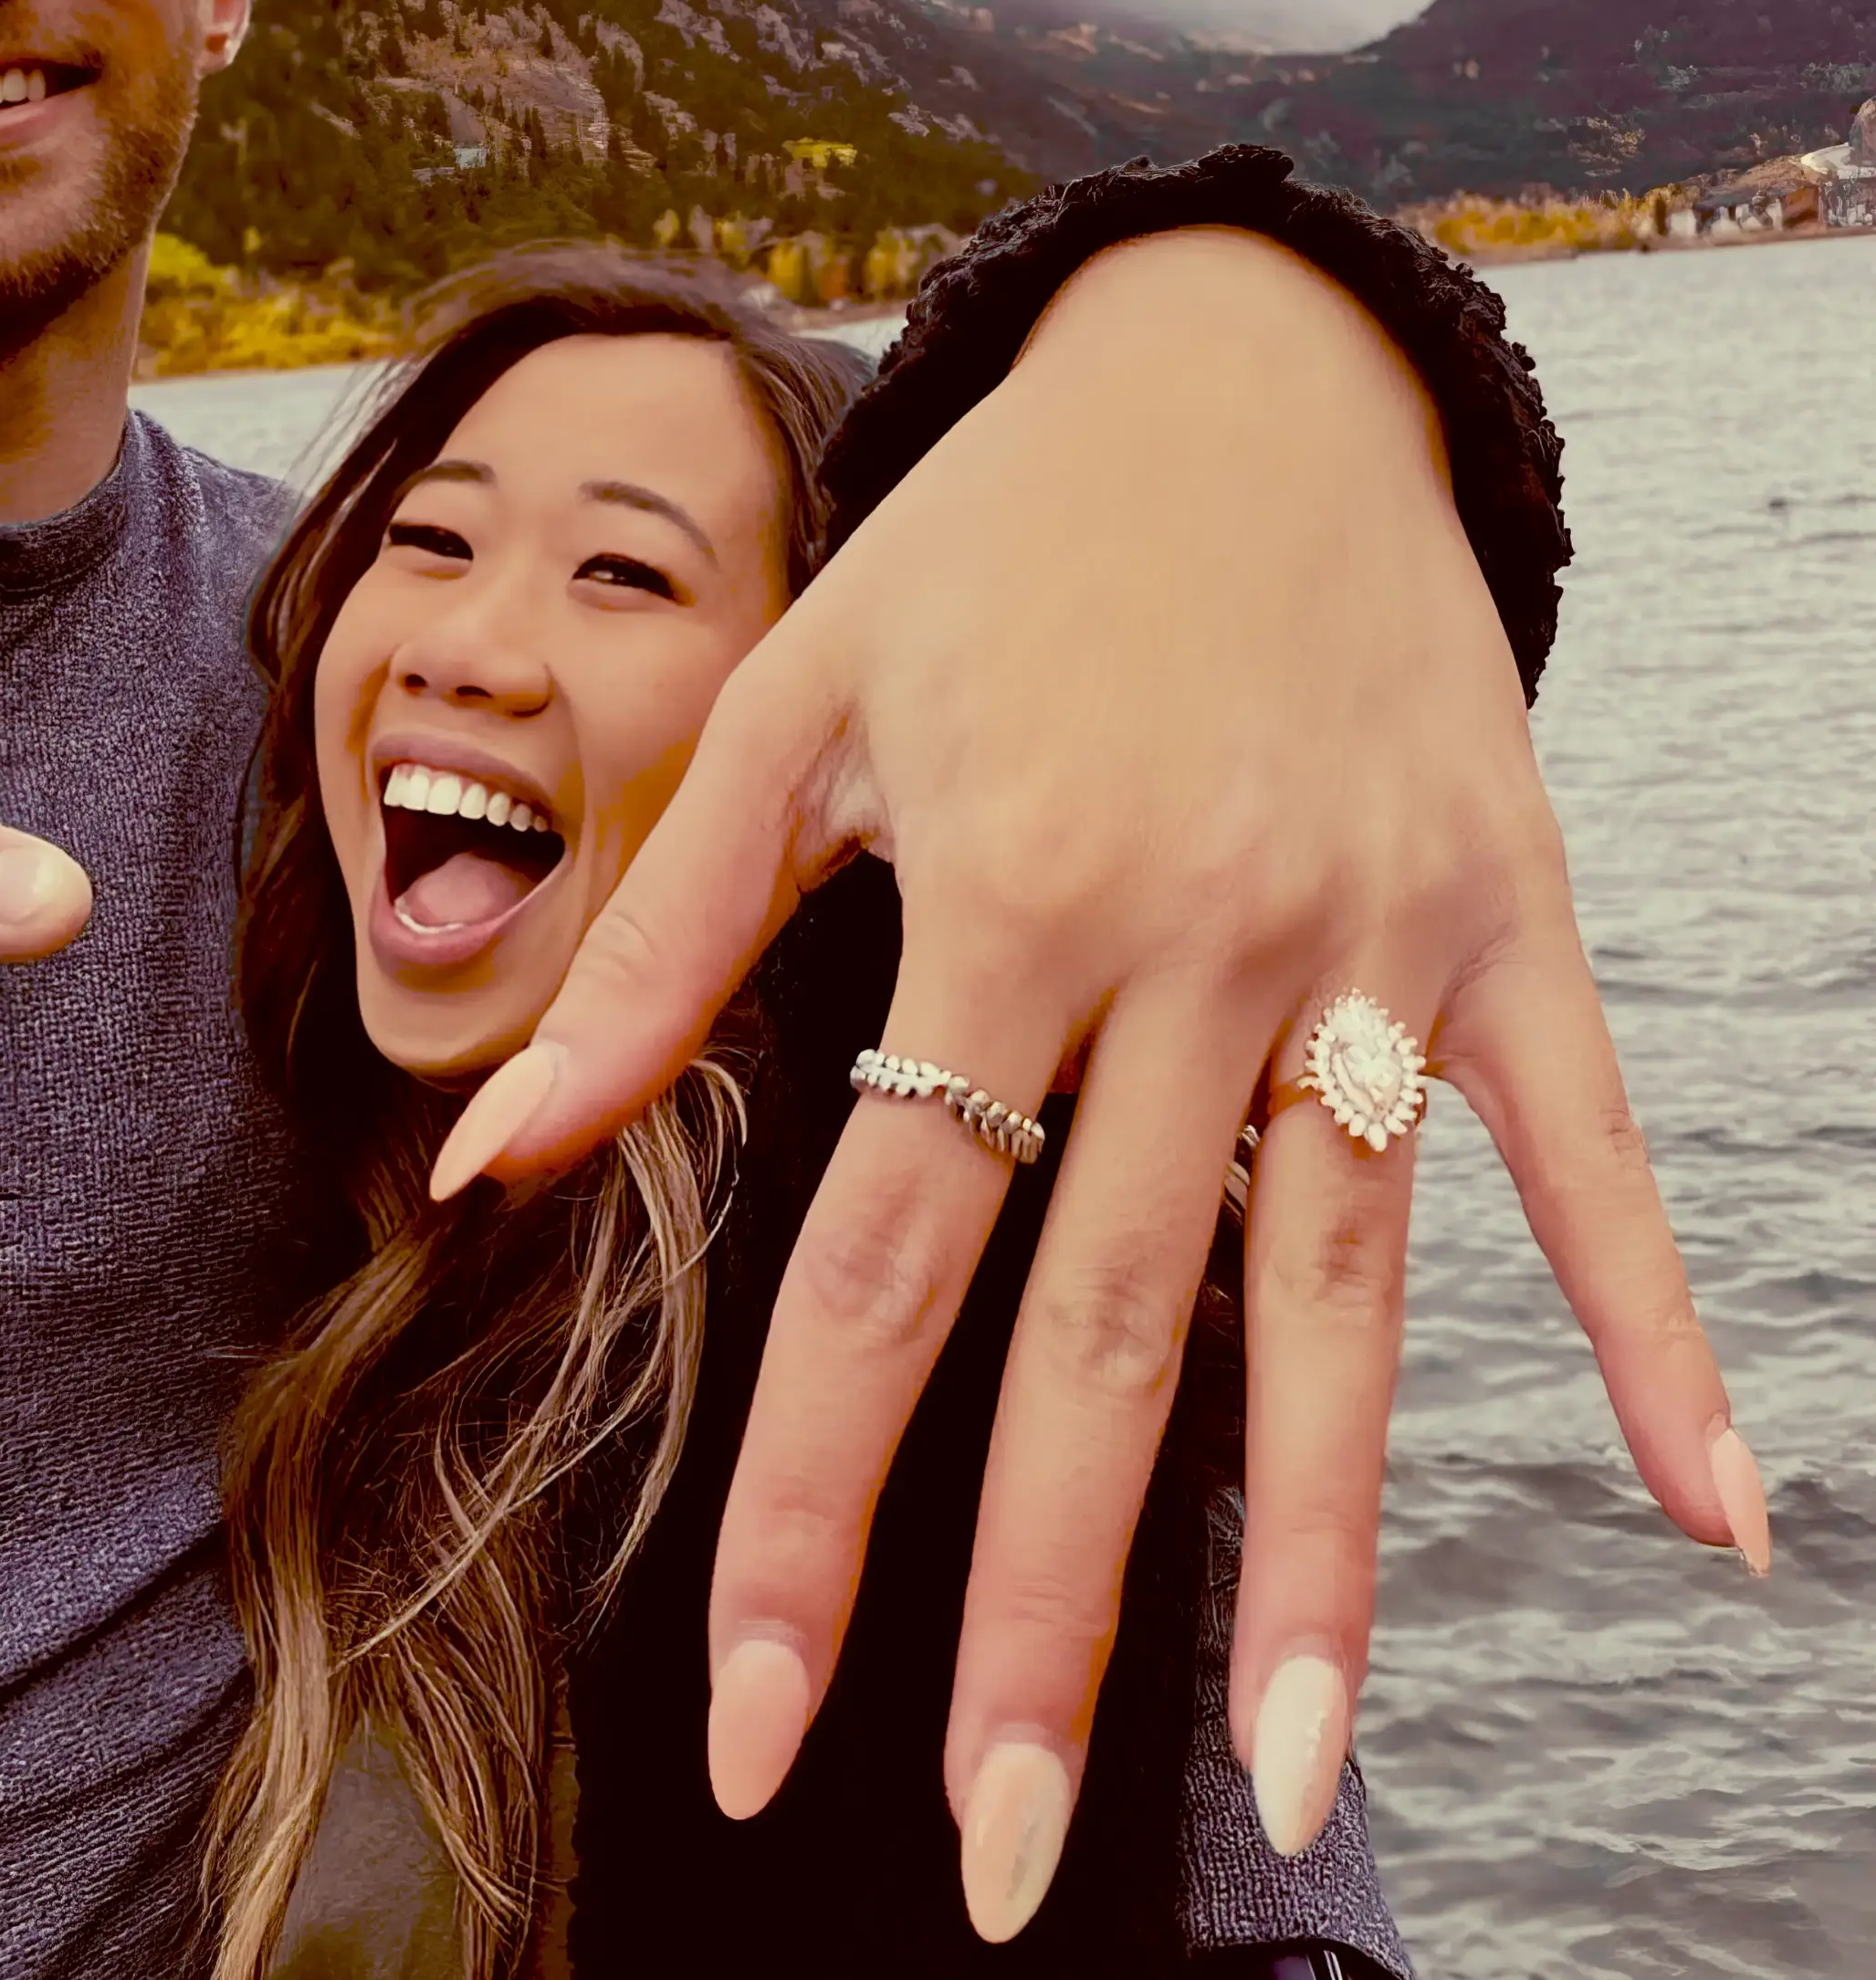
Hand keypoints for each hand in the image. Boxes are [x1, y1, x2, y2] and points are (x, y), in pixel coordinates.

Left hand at [427, 227, 1758, 1937]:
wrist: (1238, 376)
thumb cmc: (993, 548)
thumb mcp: (799, 703)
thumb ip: (658, 947)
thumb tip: (489, 1162)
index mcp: (1004, 891)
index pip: (889, 1260)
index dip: (818, 1506)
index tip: (764, 1717)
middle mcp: (1200, 939)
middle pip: (1107, 1323)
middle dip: (1040, 1601)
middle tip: (988, 1837)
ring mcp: (1376, 939)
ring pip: (1341, 1286)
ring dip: (1316, 1544)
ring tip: (1283, 1772)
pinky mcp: (1507, 913)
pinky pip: (1579, 1145)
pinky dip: (1654, 1322)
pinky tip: (1722, 1516)